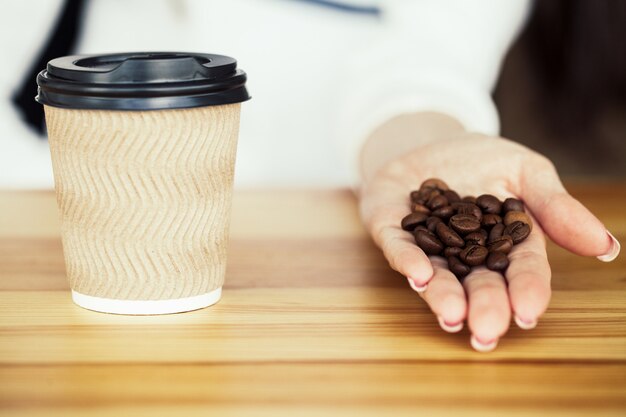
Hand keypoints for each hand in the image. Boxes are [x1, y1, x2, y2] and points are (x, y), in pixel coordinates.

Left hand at [359, 131, 619, 351]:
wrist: (430, 142)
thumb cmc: (482, 161)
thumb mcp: (526, 172)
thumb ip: (557, 207)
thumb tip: (607, 247)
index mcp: (504, 243)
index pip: (521, 270)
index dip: (525, 290)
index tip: (528, 312)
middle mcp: (465, 253)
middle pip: (478, 282)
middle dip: (484, 306)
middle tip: (487, 332)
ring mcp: (426, 244)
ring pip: (437, 275)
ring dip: (444, 297)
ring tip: (453, 316)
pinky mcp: (392, 230)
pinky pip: (398, 247)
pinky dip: (407, 260)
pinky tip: (419, 275)